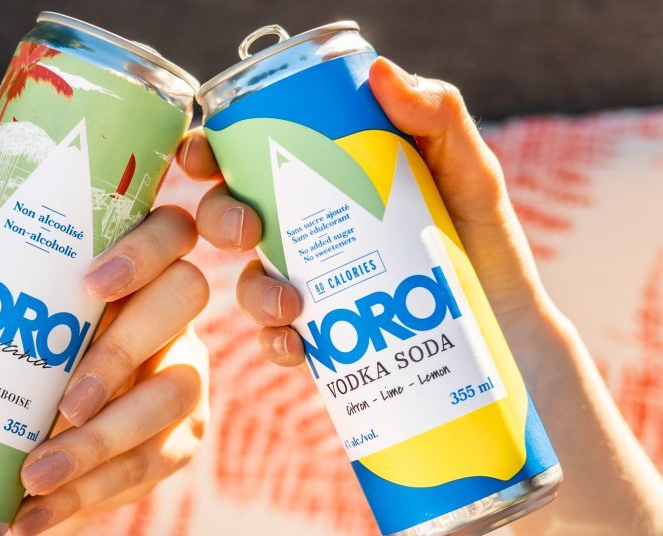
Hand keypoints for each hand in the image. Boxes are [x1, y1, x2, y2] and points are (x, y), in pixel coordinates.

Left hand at [0, 205, 208, 535]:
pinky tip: (37, 517)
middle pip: (186, 297)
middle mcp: (167, 312)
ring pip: (176, 393)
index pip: (167, 230)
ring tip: (34, 476)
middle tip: (67, 401)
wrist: (29, 432)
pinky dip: (92, 494)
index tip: (90, 284)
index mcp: (129, 267)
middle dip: (126, 349)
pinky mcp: (179, 436)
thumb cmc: (11, 356)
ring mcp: (182, 372)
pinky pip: (154, 462)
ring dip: (105, 441)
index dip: (145, 248)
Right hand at [176, 57, 662, 532]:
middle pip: (230, 218)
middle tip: (247, 229)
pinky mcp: (322, 340)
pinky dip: (277, 344)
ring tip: (291, 304)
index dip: (208, 151)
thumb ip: (438, 117)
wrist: (509, 332)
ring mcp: (311, 287)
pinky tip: (298, 345)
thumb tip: (381, 73)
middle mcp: (307, 232)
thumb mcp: (468, 172)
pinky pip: (278, 341)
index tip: (204, 155)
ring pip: (248, 284)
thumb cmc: (484, 241)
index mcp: (323, 182)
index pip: (247, 157)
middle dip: (218, 220)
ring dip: (252, 291)